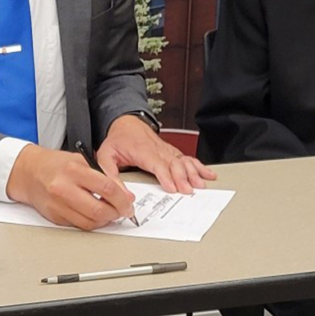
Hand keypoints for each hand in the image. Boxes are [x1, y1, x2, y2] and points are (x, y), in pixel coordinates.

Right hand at [5, 144, 136, 230]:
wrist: (29, 172)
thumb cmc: (55, 164)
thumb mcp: (81, 160)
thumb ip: (103, 176)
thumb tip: (124, 194)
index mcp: (74, 171)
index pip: (106, 188)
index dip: (122, 199)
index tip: (129, 202)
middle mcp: (64, 189)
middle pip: (99, 209)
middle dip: (117, 213)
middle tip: (123, 211)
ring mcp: (58, 205)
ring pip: (90, 221)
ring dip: (106, 220)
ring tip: (111, 213)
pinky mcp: (55, 217)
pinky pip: (80, 225)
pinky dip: (92, 222)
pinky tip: (96, 215)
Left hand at [96, 115, 217, 194]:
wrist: (126, 122)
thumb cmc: (118, 139)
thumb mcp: (106, 155)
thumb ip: (110, 174)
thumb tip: (121, 193)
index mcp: (142, 150)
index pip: (156, 164)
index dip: (165, 175)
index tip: (172, 187)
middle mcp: (157, 150)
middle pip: (173, 163)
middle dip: (182, 177)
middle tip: (188, 190)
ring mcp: (167, 150)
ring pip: (183, 160)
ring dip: (193, 172)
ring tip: (201, 184)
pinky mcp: (172, 152)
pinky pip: (187, 158)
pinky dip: (199, 166)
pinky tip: (208, 174)